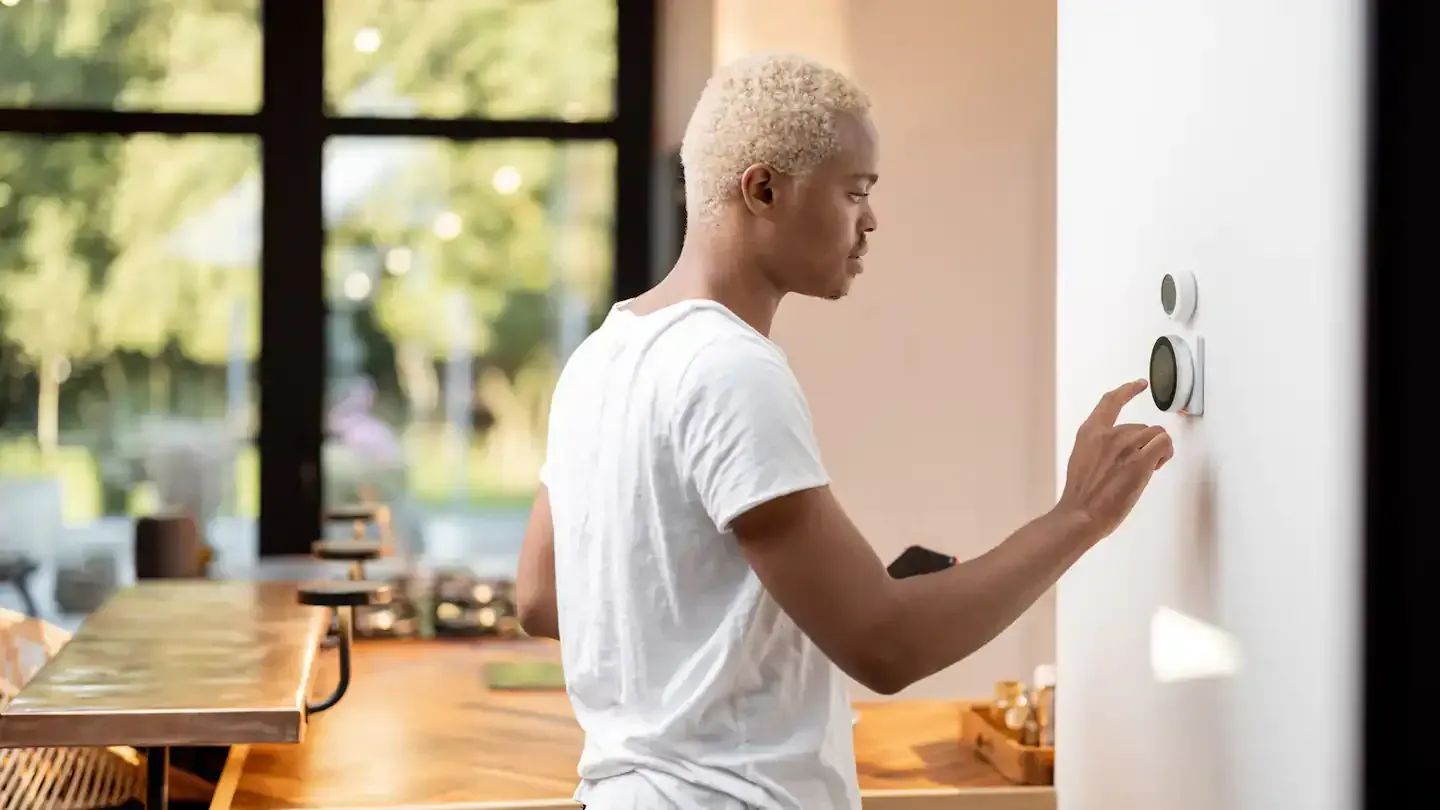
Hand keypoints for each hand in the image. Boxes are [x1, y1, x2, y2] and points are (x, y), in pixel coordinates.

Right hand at [1057, 379, 1173, 544]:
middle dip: (1145, 444)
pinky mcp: (1141, 460)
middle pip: (1141, 426)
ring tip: (1148, 469)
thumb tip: (1122, 452)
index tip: (1139, 384)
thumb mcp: (1082, 460)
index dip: (1127, 390)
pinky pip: (1164, 444)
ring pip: (1156, 435)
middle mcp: (1108, 434)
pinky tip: (1157, 466)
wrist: (1081, 514)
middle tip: (1138, 467)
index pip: (1111, 402)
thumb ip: (1100, 448)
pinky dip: (1165, 453)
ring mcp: (1125, 446)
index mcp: (1090, 433)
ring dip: (1156, 450)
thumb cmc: (1082, 496)